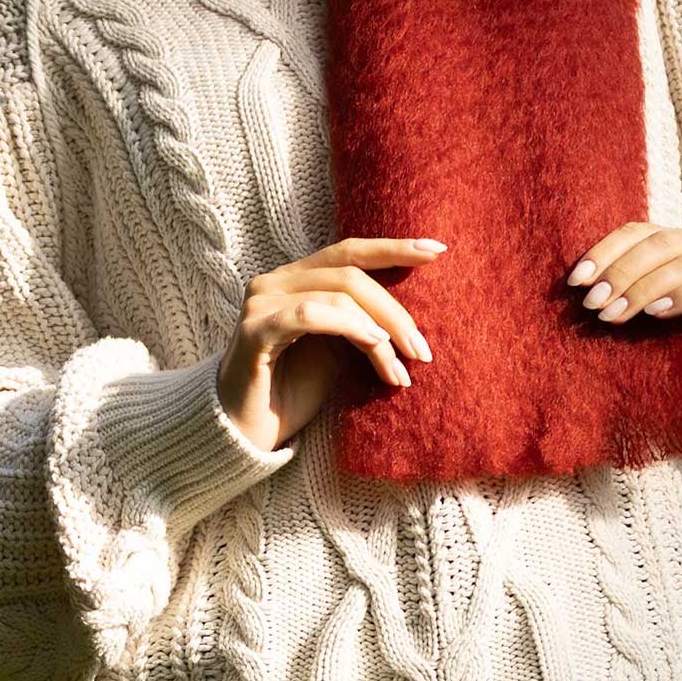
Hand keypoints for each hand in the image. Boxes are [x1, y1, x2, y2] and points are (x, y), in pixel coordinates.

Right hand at [216, 236, 447, 453]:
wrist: (245, 434)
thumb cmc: (292, 392)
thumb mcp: (338, 352)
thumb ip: (362, 326)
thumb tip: (412, 321)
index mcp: (296, 279)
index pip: (348, 251)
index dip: (392, 248)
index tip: (436, 250)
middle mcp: (275, 280)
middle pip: (349, 272)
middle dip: (394, 310)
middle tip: (422, 351)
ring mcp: (261, 301)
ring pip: (336, 293)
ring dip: (379, 330)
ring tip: (400, 370)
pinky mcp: (254, 329)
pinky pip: (309, 315)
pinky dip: (348, 327)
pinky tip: (373, 347)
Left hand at [566, 221, 681, 412]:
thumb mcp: (647, 317)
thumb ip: (623, 296)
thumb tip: (579, 289)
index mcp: (681, 246)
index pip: (638, 232)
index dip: (604, 251)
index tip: (576, 281)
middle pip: (660, 243)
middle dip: (621, 271)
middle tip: (593, 303)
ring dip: (644, 287)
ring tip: (615, 315)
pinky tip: (657, 315)